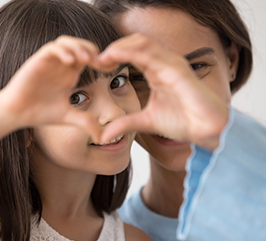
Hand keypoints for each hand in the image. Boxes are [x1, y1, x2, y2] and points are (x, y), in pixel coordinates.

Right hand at [0, 36, 101, 141]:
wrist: (17, 113)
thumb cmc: (41, 113)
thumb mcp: (69, 117)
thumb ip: (86, 123)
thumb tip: (103, 138)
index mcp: (71, 74)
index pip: (89, 58)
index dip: (102, 60)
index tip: (111, 69)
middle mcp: (62, 65)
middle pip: (81, 45)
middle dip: (93, 50)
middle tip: (99, 63)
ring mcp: (50, 62)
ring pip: (67, 42)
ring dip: (78, 47)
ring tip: (86, 60)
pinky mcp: (38, 61)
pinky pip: (52, 48)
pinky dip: (62, 51)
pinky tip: (70, 63)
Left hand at [95, 33, 228, 149]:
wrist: (207, 130)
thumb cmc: (183, 121)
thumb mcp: (146, 122)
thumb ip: (125, 123)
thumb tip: (102, 136)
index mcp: (157, 71)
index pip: (133, 53)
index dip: (113, 56)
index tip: (97, 66)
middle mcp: (164, 63)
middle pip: (135, 42)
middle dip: (113, 48)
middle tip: (96, 61)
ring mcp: (172, 65)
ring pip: (142, 43)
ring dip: (119, 47)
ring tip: (102, 58)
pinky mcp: (178, 71)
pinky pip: (152, 56)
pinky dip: (131, 53)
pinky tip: (115, 58)